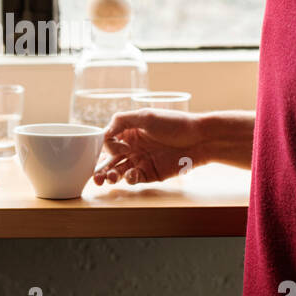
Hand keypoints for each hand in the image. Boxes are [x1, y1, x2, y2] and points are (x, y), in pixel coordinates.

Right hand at [93, 109, 207, 184]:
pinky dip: (130, 179)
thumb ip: (122, 121)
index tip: (118, 148)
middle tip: (96, 178)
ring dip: (111, 176)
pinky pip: (134, 179)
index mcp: (129, 132)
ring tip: (110, 178)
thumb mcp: (146, 116)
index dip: (108, 147)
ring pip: (119, 172)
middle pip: (109, 161)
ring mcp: (141, 161)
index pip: (107, 142)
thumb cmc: (174, 123)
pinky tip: (132, 175)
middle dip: (100, 169)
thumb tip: (102, 133)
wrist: (199, 139)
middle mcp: (132, 147)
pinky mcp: (151, 174)